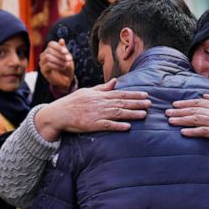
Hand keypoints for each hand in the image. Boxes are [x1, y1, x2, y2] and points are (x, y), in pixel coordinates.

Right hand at [35, 79, 150, 140]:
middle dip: (137, 103)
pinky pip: (107, 125)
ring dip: (132, 114)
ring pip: (118, 113)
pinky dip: (118, 126)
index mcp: (100, 95)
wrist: (58, 114)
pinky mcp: (92, 125)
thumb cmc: (72, 102)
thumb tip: (115, 81)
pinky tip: (127, 127)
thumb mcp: (88, 91)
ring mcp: (97, 114)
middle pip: (122, 102)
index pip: (120, 94)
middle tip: (150, 104)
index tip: (146, 94)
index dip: (134, 94)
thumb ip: (102, 87)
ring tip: (144, 114)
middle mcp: (100, 103)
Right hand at [40, 39, 74, 92]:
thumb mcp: (67, 57)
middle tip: (69, 60)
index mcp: (50, 50)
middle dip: (60, 55)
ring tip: (65, 64)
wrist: (67, 79)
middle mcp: (44, 55)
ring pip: (47, 57)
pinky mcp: (43, 70)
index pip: (51, 44)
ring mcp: (42, 63)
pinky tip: (62, 67)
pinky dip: (56, 66)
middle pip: (49, 50)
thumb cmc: (67, 66)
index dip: (58, 47)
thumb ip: (64, 49)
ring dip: (59, 60)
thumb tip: (61, 40)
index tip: (66, 52)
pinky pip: (47, 65)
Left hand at [166, 94, 208, 152]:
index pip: (198, 102)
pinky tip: (183, 132)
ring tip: (170, 121)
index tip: (174, 104)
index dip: (185, 103)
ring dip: (181, 120)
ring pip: (195, 120)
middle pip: (193, 110)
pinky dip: (192, 132)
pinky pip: (202, 132)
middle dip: (178, 111)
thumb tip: (205, 94)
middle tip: (166, 112)